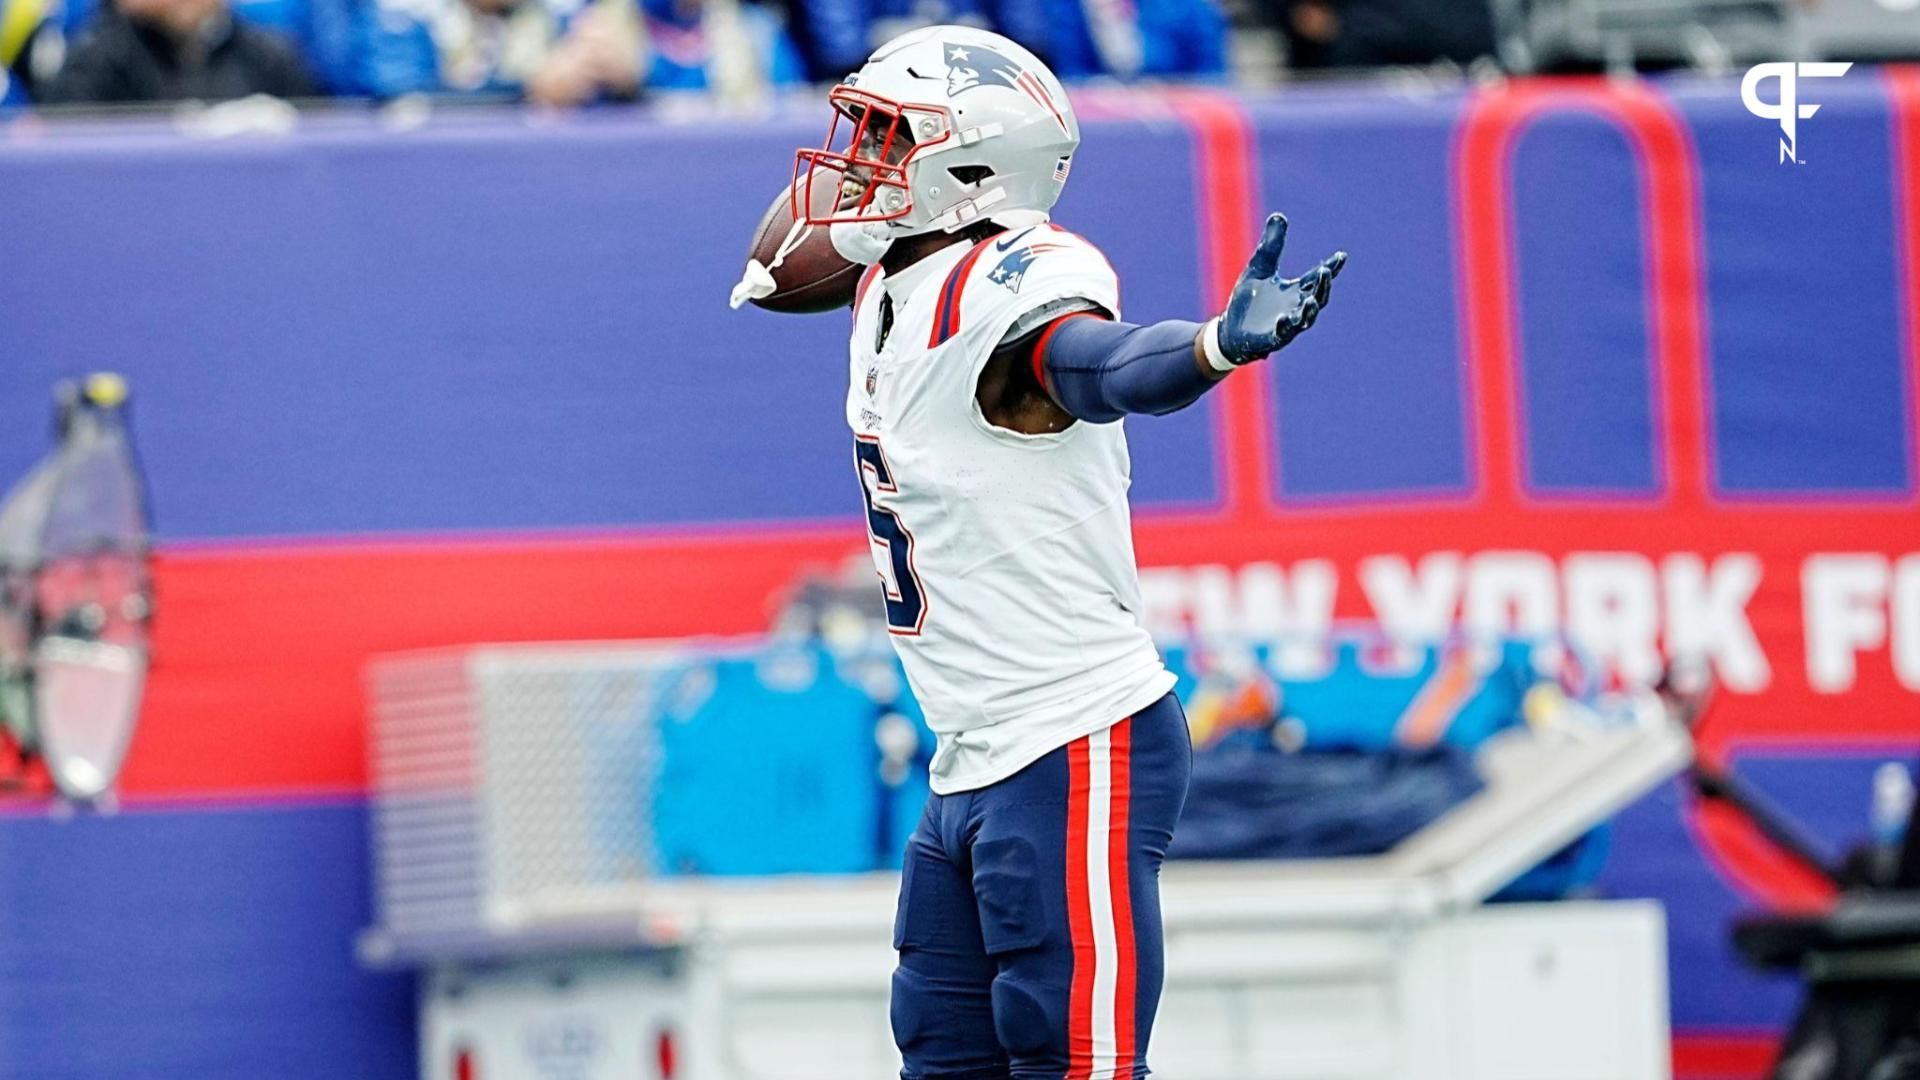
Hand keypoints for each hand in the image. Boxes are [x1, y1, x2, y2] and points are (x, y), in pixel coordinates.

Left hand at [1214, 213, 1345, 364]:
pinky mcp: (1273, 339)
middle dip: (1323, 286)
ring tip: (1312, 300)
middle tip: (1325, 272)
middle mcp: (1296, 308)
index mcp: (1296, 291)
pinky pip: (1282, 334)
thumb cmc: (1248, 300)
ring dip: (1310, 310)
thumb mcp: (1259, 267)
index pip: (1317, 278)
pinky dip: (1285, 326)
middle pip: (1318, 297)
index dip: (1331, 268)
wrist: (1229, 329)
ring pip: (1306, 319)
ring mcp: (1287, 325)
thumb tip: (1278, 215)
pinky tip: (1283, 317)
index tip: (1341, 256)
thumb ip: (1271, 245)